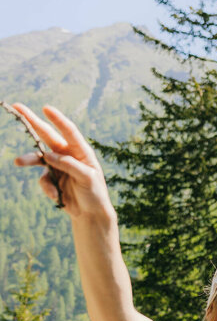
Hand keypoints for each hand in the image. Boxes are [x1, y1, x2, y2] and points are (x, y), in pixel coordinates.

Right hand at [12, 104, 112, 219]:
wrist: (90, 213)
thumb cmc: (95, 193)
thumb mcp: (87, 178)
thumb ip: (69, 165)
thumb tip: (48, 155)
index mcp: (81, 151)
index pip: (69, 131)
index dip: (57, 119)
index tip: (46, 108)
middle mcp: (68, 155)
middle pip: (47, 135)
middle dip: (32, 121)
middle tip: (18, 107)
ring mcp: (58, 166)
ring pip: (38, 157)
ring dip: (29, 159)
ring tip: (18, 162)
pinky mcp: (51, 178)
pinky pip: (42, 179)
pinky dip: (47, 188)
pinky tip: (57, 196)